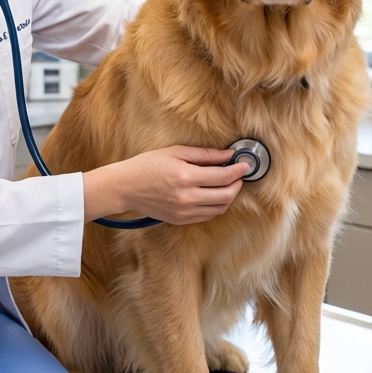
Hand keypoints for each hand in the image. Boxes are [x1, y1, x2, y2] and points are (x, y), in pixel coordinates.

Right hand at [83, 146, 248, 224]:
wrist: (126, 187)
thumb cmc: (147, 165)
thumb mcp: (176, 152)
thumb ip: (204, 155)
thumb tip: (227, 155)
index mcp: (186, 177)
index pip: (224, 176)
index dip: (238, 170)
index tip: (245, 165)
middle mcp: (187, 197)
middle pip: (226, 195)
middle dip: (237, 184)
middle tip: (239, 175)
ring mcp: (184, 212)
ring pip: (220, 208)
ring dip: (229, 196)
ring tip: (227, 184)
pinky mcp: (181, 220)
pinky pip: (207, 215)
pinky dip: (216, 206)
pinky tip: (213, 195)